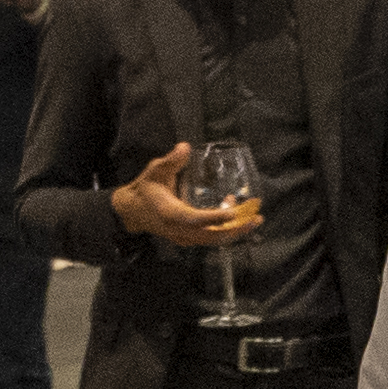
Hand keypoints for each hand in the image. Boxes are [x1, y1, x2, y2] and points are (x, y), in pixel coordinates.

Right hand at [114, 143, 265, 249]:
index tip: (233, 212)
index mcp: (170, 213)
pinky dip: (225, 231)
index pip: (194, 219)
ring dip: (234, 231)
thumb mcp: (154, 171)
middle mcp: (179, 230)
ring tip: (253, 220)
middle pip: (211, 236)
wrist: (132, 212)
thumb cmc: (145, 189)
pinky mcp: (187, 239)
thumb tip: (185, 147)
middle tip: (256, 219)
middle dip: (235, 229)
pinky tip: (235, 217)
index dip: (214, 217)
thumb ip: (170, 161)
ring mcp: (184, 238)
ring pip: (213, 240)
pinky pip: (210, 239)